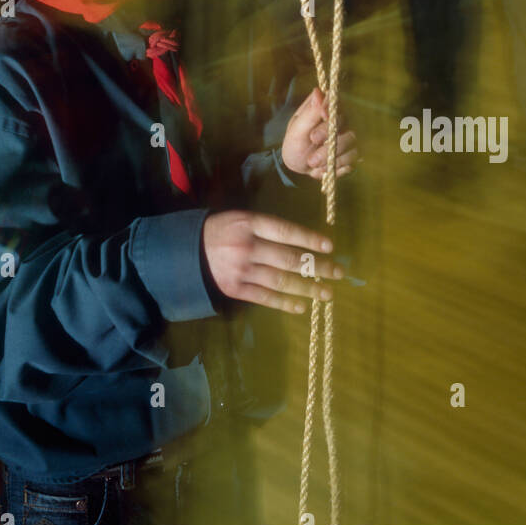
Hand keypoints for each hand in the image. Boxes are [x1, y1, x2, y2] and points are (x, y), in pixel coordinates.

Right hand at [202, 210, 344, 313]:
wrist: (187, 251)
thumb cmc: (220, 230)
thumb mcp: (240, 218)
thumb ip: (265, 227)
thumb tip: (301, 240)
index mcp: (248, 223)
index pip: (285, 231)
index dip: (308, 239)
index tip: (330, 247)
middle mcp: (247, 247)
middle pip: (288, 259)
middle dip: (317, 266)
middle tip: (338, 272)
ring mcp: (241, 270)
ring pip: (281, 281)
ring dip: (307, 287)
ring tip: (327, 293)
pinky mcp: (235, 289)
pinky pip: (265, 298)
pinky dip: (284, 303)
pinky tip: (301, 306)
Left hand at [281, 86, 358, 179]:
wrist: (300, 166)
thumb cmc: (295, 144)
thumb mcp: (296, 129)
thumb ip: (309, 113)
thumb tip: (318, 91)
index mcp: (325, 108)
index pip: (336, 101)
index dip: (332, 108)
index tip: (324, 115)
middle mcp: (341, 119)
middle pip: (345, 122)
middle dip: (328, 135)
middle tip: (313, 141)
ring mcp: (350, 136)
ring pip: (351, 142)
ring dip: (330, 155)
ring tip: (312, 162)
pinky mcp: (355, 153)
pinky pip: (353, 159)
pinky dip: (336, 166)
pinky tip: (323, 168)